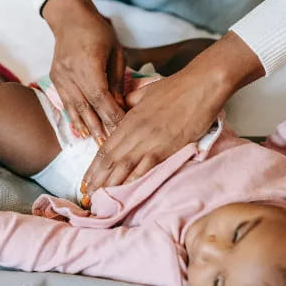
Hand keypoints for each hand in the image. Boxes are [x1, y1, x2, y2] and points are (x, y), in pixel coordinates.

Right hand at [43, 0, 125, 143]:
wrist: (69, 18)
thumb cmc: (98, 32)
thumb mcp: (116, 53)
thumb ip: (117, 80)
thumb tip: (120, 107)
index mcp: (88, 62)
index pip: (101, 96)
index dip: (111, 115)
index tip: (123, 129)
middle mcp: (71, 71)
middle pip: (87, 106)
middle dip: (101, 127)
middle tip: (113, 145)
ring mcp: (60, 76)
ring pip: (75, 107)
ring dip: (88, 127)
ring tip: (98, 144)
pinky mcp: (55, 79)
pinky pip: (66, 103)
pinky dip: (75, 118)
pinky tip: (82, 132)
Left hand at [81, 32, 264, 197]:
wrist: (201, 85)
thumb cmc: (175, 87)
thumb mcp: (145, 93)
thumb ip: (129, 103)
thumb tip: (120, 108)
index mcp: (129, 120)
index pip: (105, 148)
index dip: (93, 167)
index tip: (84, 181)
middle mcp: (135, 132)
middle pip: (110, 160)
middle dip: (96, 181)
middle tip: (86, 197)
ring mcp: (151, 140)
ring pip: (124, 166)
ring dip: (110, 184)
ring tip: (99, 200)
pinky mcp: (167, 147)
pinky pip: (147, 166)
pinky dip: (134, 180)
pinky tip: (126, 192)